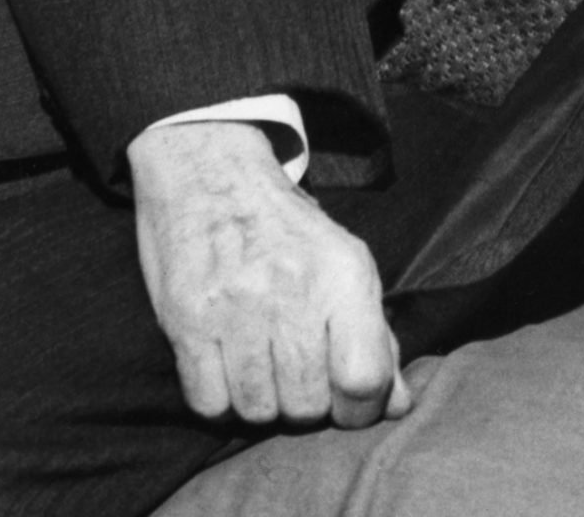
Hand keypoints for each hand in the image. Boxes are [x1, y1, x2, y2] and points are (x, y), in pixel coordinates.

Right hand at [128, 119, 406, 429]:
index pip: (364, 378)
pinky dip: (220, 400)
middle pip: (307, 406)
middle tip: (297, 374)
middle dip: (307, 404)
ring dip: (262, 403)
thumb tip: (397, 405)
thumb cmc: (287, 228)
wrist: (211, 172)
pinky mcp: (186, 319)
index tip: (349, 404)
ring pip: (256, 412)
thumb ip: (375, 335)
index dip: (361, 410)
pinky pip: (208, 404)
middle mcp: (292, 289)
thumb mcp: (346, 262)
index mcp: (343, 273)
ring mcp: (236, 306)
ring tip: (262, 366)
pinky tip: (228, 368)